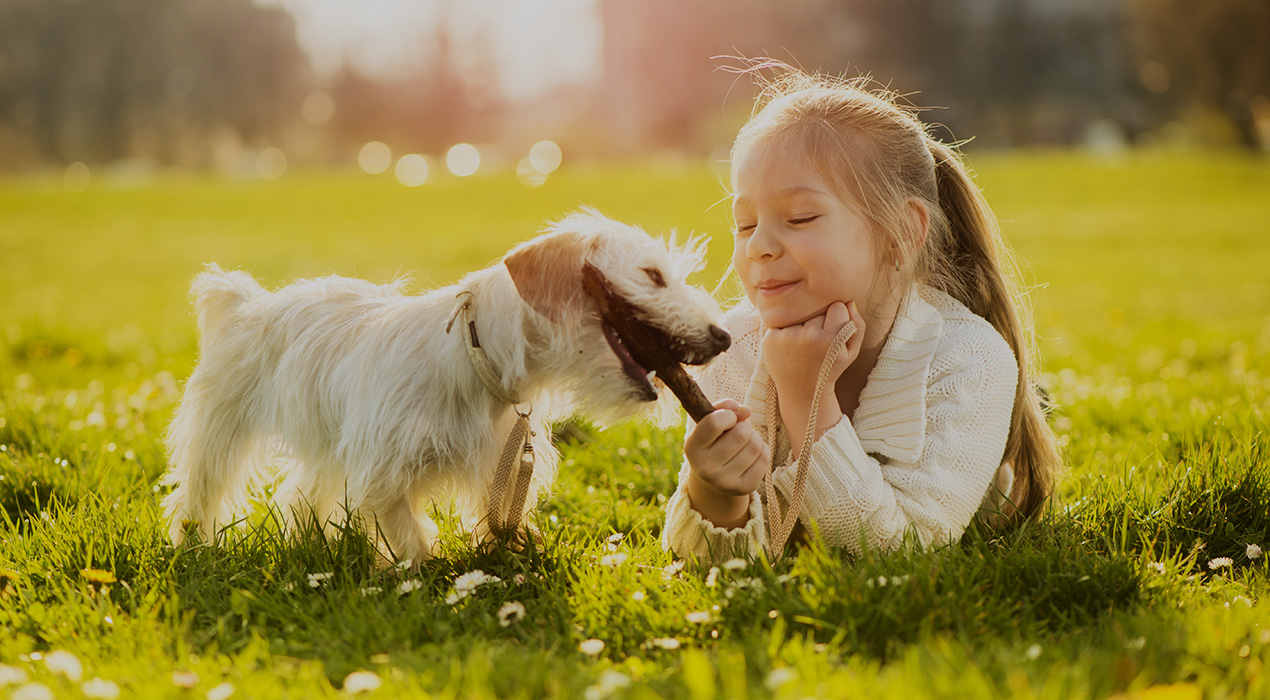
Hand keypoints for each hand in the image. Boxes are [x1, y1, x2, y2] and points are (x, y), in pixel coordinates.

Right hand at [684, 399, 770, 526]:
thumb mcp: (708, 423)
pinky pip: (764, 459)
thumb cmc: (712, 442)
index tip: (728, 418)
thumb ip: (723, 407)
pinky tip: (751, 454)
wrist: (712, 480)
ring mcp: (724, 481)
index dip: (728, 415)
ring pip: (755, 446)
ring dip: (754, 437)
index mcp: (692, 448)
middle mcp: (705, 468)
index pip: (714, 423)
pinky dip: (762, 450)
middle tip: (738, 430)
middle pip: (741, 434)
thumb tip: (746, 410)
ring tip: (744, 442)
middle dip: (744, 426)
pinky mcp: (743, 488)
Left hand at [762, 301, 864, 404]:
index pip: (837, 306)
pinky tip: (789, 347)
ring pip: (801, 313)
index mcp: (831, 341)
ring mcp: (788, 337)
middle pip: (818, 309)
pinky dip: (786, 329)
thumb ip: (857, 326)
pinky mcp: (771, 338)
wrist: (801, 392)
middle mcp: (809, 337)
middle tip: (817, 344)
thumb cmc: (829, 369)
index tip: (833, 333)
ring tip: (803, 346)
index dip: (837, 318)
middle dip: (819, 321)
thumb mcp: (851, 352)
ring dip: (803, 324)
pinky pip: (783, 320)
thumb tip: (848, 301)